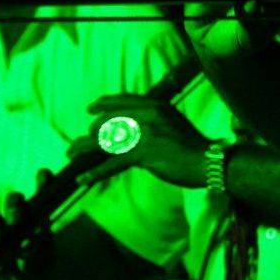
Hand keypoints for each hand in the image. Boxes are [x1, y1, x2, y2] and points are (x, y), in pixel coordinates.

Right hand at [0, 173, 56, 279]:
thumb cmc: (33, 275)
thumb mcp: (40, 270)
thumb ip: (37, 259)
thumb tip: (30, 247)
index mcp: (37, 221)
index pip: (42, 195)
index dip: (44, 182)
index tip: (43, 174)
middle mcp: (16, 222)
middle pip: (15, 203)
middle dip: (15, 206)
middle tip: (16, 218)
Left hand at [74, 95, 211, 187]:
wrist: (208, 160)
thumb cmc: (191, 145)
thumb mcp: (171, 122)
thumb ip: (152, 119)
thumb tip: (130, 125)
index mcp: (154, 105)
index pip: (122, 101)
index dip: (103, 104)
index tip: (90, 109)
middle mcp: (147, 115)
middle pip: (108, 120)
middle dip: (89, 132)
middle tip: (79, 143)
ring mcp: (144, 134)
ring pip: (104, 140)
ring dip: (84, 148)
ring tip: (71, 155)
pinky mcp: (143, 154)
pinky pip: (112, 164)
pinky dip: (95, 172)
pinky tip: (82, 178)